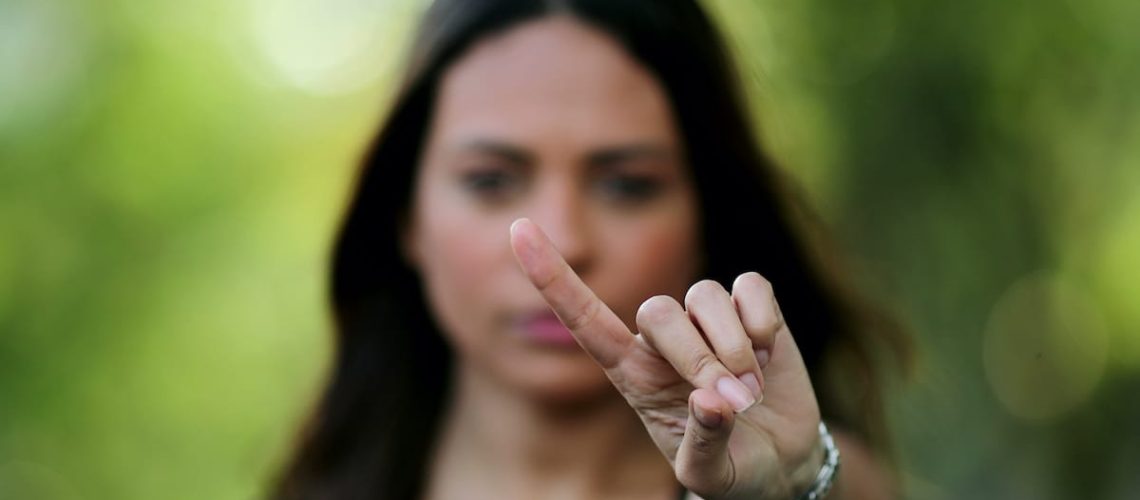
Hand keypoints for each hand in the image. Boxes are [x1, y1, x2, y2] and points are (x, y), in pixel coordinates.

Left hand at [509, 218, 824, 499]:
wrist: (780, 462)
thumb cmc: (728, 467)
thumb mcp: (708, 475)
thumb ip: (703, 444)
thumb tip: (710, 402)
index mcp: (632, 373)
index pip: (583, 319)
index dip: (551, 277)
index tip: (516, 230)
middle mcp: (662, 339)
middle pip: (658, 310)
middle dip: (697, 356)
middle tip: (734, 401)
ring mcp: (706, 318)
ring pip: (705, 295)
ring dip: (733, 346)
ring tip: (750, 390)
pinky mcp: (750, 306)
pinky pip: (750, 285)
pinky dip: (762, 318)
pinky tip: (768, 351)